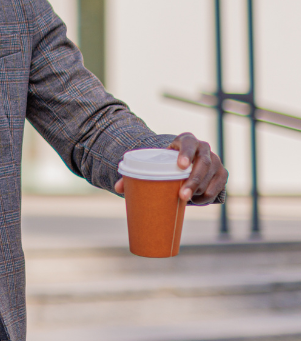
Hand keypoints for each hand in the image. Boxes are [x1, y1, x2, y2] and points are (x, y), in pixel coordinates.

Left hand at [112, 133, 227, 203]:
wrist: (185, 162)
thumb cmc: (166, 162)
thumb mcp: (156, 162)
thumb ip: (138, 173)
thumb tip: (118, 188)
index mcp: (186, 140)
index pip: (189, 143)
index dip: (186, 153)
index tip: (180, 165)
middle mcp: (204, 148)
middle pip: (203, 163)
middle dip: (193, 181)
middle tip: (181, 196)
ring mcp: (216, 160)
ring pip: (211, 177)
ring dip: (200, 191)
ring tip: (185, 199)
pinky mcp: (222, 173)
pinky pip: (218, 187)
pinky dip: (208, 196)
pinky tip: (196, 200)